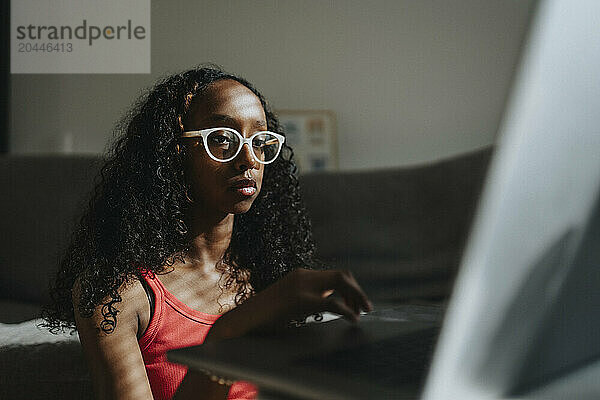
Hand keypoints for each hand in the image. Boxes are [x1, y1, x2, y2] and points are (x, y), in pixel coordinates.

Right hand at [206, 268, 372, 341]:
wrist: (244, 320)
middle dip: (357, 290)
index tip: (357, 304)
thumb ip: (308, 298)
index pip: (334, 274)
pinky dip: (346, 309)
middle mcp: (303, 276)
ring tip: (363, 312)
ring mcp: (301, 286)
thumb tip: (330, 303)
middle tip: (367, 308)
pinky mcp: (300, 300)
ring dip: (356, 296)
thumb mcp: (290, 303)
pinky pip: (331, 301)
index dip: (350, 287)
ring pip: (339, 282)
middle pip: (341, 274)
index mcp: (301, 275)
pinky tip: (353, 319)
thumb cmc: (265, 317)